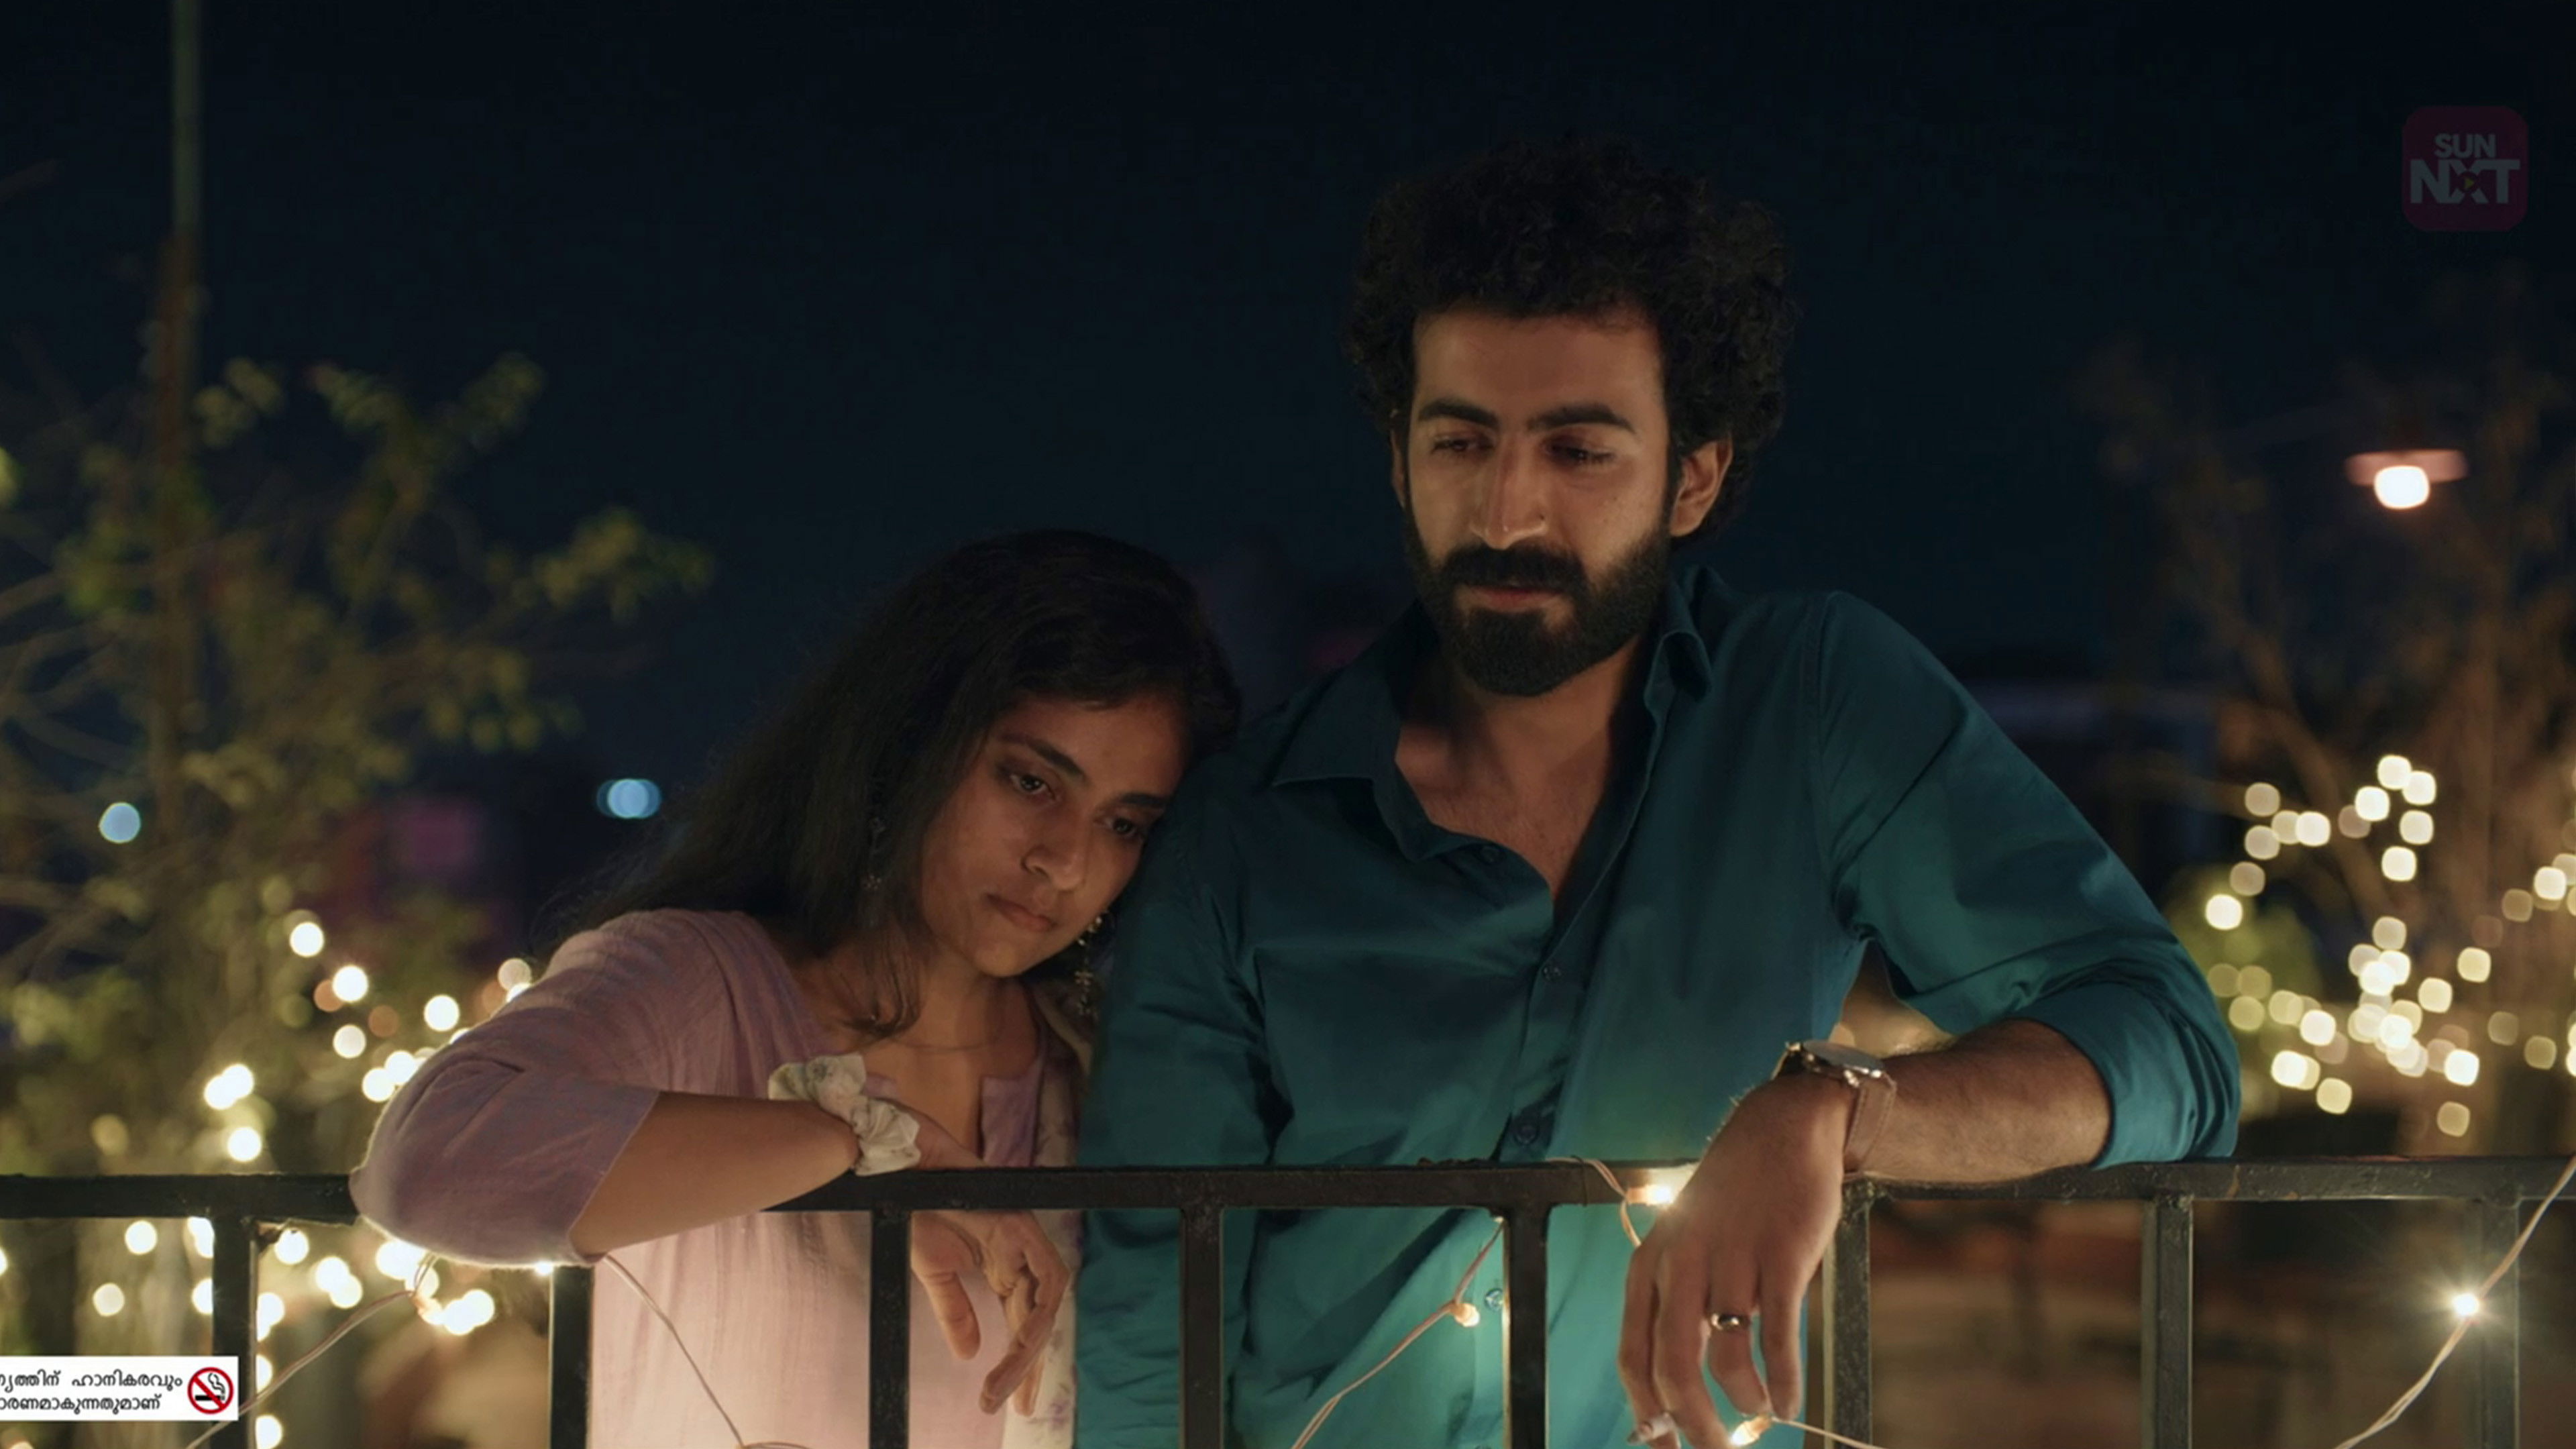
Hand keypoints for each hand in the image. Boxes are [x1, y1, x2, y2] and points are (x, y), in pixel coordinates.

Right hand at [909, 1207, 1069, 1414]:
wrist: (907, 1169)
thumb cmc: (921, 1210)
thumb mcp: (937, 1273)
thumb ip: (956, 1311)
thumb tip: (969, 1354)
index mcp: (1004, 1269)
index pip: (1023, 1325)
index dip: (1020, 1365)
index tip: (1010, 1404)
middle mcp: (1022, 1257)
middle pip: (1038, 1321)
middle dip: (1029, 1368)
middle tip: (1015, 1406)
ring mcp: (1027, 1240)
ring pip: (1046, 1305)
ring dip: (1030, 1347)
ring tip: (1006, 1382)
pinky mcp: (1024, 1225)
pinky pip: (1048, 1275)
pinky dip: (1041, 1309)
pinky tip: (1025, 1339)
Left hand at [1617, 1076, 1851, 1447]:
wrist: (1780, 1133)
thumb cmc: (1732, 1202)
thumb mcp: (1686, 1246)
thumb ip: (1679, 1307)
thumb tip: (1677, 1389)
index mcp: (1650, 1267)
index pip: (1633, 1356)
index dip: (1645, 1413)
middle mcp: (1682, 1265)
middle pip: (1673, 1366)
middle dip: (1693, 1424)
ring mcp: (1732, 1260)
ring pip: (1726, 1356)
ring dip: (1745, 1400)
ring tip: (1759, 1414)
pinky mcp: (1781, 1257)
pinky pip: (1778, 1336)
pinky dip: (1783, 1378)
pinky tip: (1789, 1400)